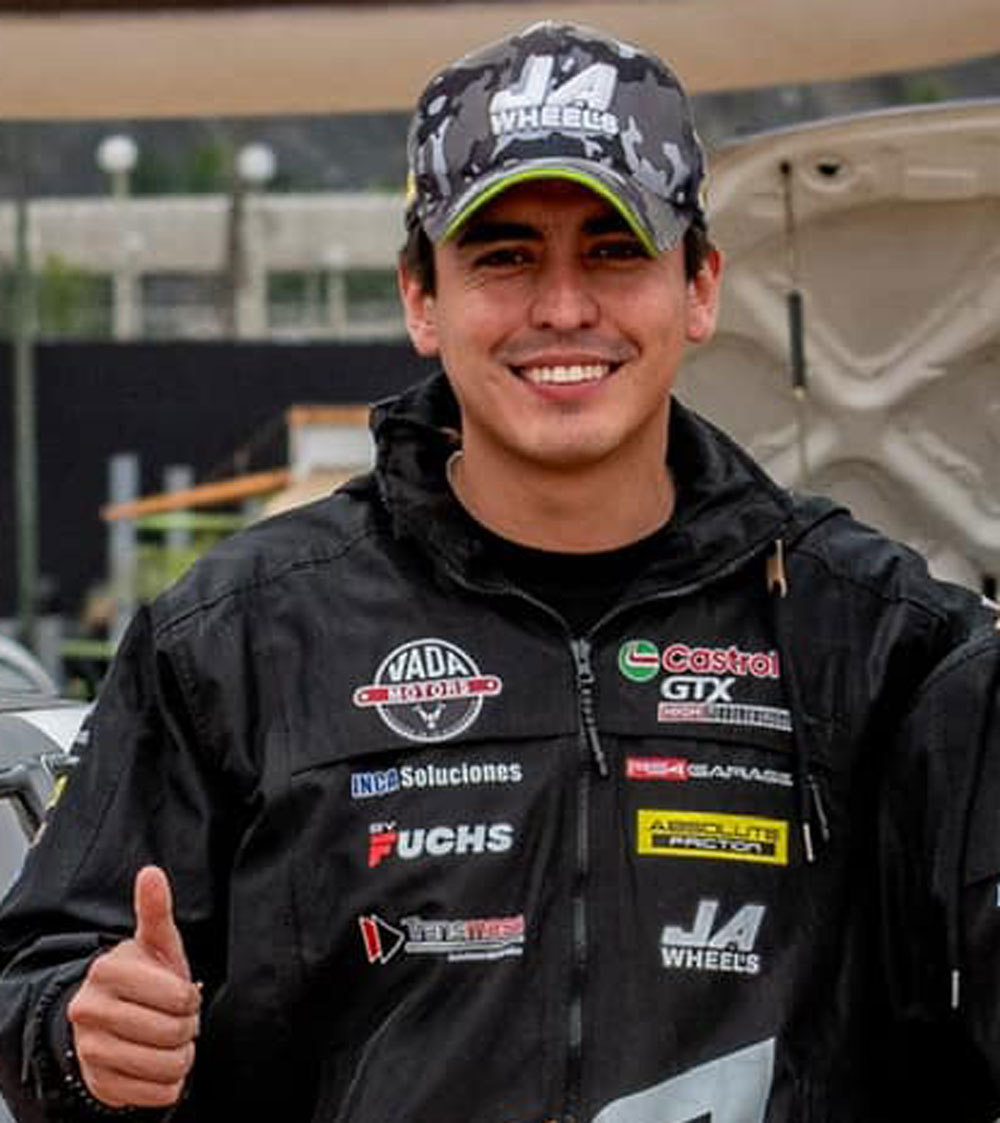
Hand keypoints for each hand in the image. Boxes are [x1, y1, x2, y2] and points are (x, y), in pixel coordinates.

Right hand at [67, 866, 201, 1108]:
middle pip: (174, 1032)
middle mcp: (89, 1012)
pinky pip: (158, 1094)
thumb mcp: (156, 943)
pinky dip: (169, 1082)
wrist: (113, 1021)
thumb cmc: (145, 977)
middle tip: (178, 1018)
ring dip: (180, 1055)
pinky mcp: (98, 1086)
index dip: (189, 997)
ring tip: (169, 1040)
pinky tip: (158, 1062)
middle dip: (187, 1027)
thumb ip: (155, 910)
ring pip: (168, 1066)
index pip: (178, 996)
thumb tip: (151, 872)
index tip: (182, 992)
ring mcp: (89, 1051)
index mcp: (106, 972)